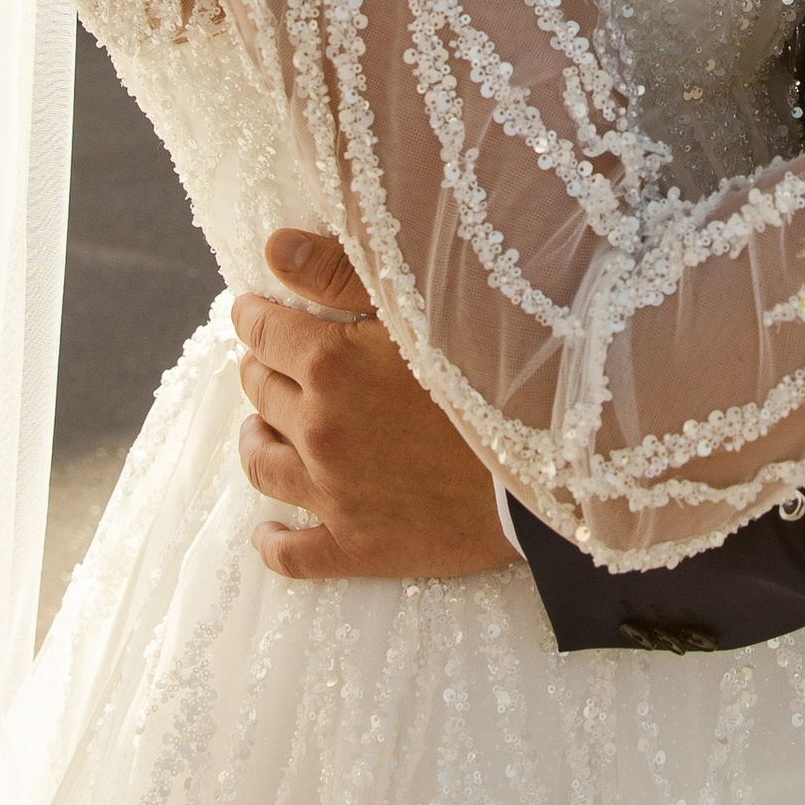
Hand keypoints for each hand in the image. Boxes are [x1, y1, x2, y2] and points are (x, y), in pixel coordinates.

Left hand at [232, 234, 519, 582]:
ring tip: (261, 430)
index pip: (261, 333)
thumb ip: (340, 272)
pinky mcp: (357, 547)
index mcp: (331, 366)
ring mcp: (334, 494)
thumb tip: (275, 250)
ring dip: (255, 440)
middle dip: (261, 370)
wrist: (550, 464)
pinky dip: (273, 541)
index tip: (253, 311)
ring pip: (262, 466)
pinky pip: (293, 554)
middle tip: (270, 363)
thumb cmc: (493, 372)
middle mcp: (319, 429)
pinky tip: (268, 531)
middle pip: (260, 393)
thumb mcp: (420, 306)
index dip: (253, 317)